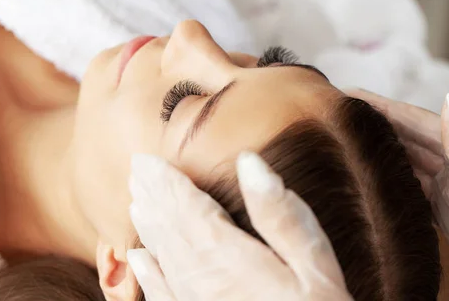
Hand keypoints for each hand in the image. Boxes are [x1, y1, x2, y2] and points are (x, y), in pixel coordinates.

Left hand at [127, 152, 352, 300]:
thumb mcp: (313, 264)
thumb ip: (280, 214)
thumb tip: (249, 162)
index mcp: (227, 255)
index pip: (186, 206)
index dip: (165, 181)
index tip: (146, 160)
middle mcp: (200, 278)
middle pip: (167, 226)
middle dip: (151, 195)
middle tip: (135, 170)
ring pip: (159, 254)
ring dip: (147, 224)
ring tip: (136, 202)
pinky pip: (160, 292)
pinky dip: (146, 271)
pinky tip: (138, 258)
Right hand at [346, 89, 448, 249]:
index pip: (410, 119)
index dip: (378, 105)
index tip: (348, 95)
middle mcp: (448, 160)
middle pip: (401, 137)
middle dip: (371, 127)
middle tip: (335, 120)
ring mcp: (445, 183)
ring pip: (402, 161)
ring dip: (376, 153)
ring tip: (344, 145)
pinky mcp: (441, 205)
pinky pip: (408, 186)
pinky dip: (388, 180)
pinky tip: (369, 179)